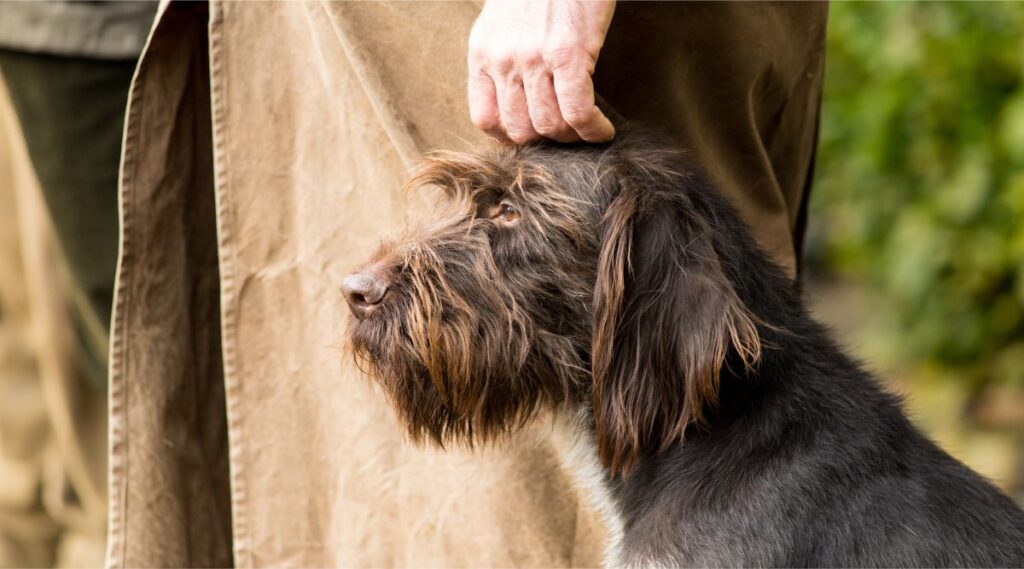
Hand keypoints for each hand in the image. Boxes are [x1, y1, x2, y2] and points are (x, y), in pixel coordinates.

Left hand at [468, 0, 615, 144]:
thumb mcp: (503, 22)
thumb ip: (504, 57)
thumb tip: (520, 96)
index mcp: (483, 54)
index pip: (485, 119)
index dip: (510, 139)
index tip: (532, 137)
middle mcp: (503, 61)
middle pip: (520, 130)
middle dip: (546, 142)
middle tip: (567, 136)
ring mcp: (534, 60)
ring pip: (549, 126)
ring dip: (573, 139)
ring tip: (588, 131)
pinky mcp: (568, 54)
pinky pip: (577, 112)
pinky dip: (592, 130)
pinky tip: (603, 130)